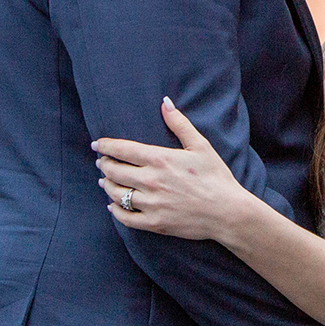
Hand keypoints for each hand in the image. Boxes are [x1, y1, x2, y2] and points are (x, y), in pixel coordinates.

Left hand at [93, 98, 249, 241]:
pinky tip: (113, 206)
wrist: (227, 212)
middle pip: (114, 171)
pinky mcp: (155, 223)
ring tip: (105, 181)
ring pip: (116, 194)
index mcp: (160, 159)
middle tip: (102, 162)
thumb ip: (179, 123)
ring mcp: (152, 204)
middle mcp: (151, 181)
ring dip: (107, 186)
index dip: (105, 146)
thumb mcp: (200, 146)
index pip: (122, 149)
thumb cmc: (216, 177)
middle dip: (104, 165)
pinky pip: (126, 218)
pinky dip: (115, 211)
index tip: (97, 144)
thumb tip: (165, 102)